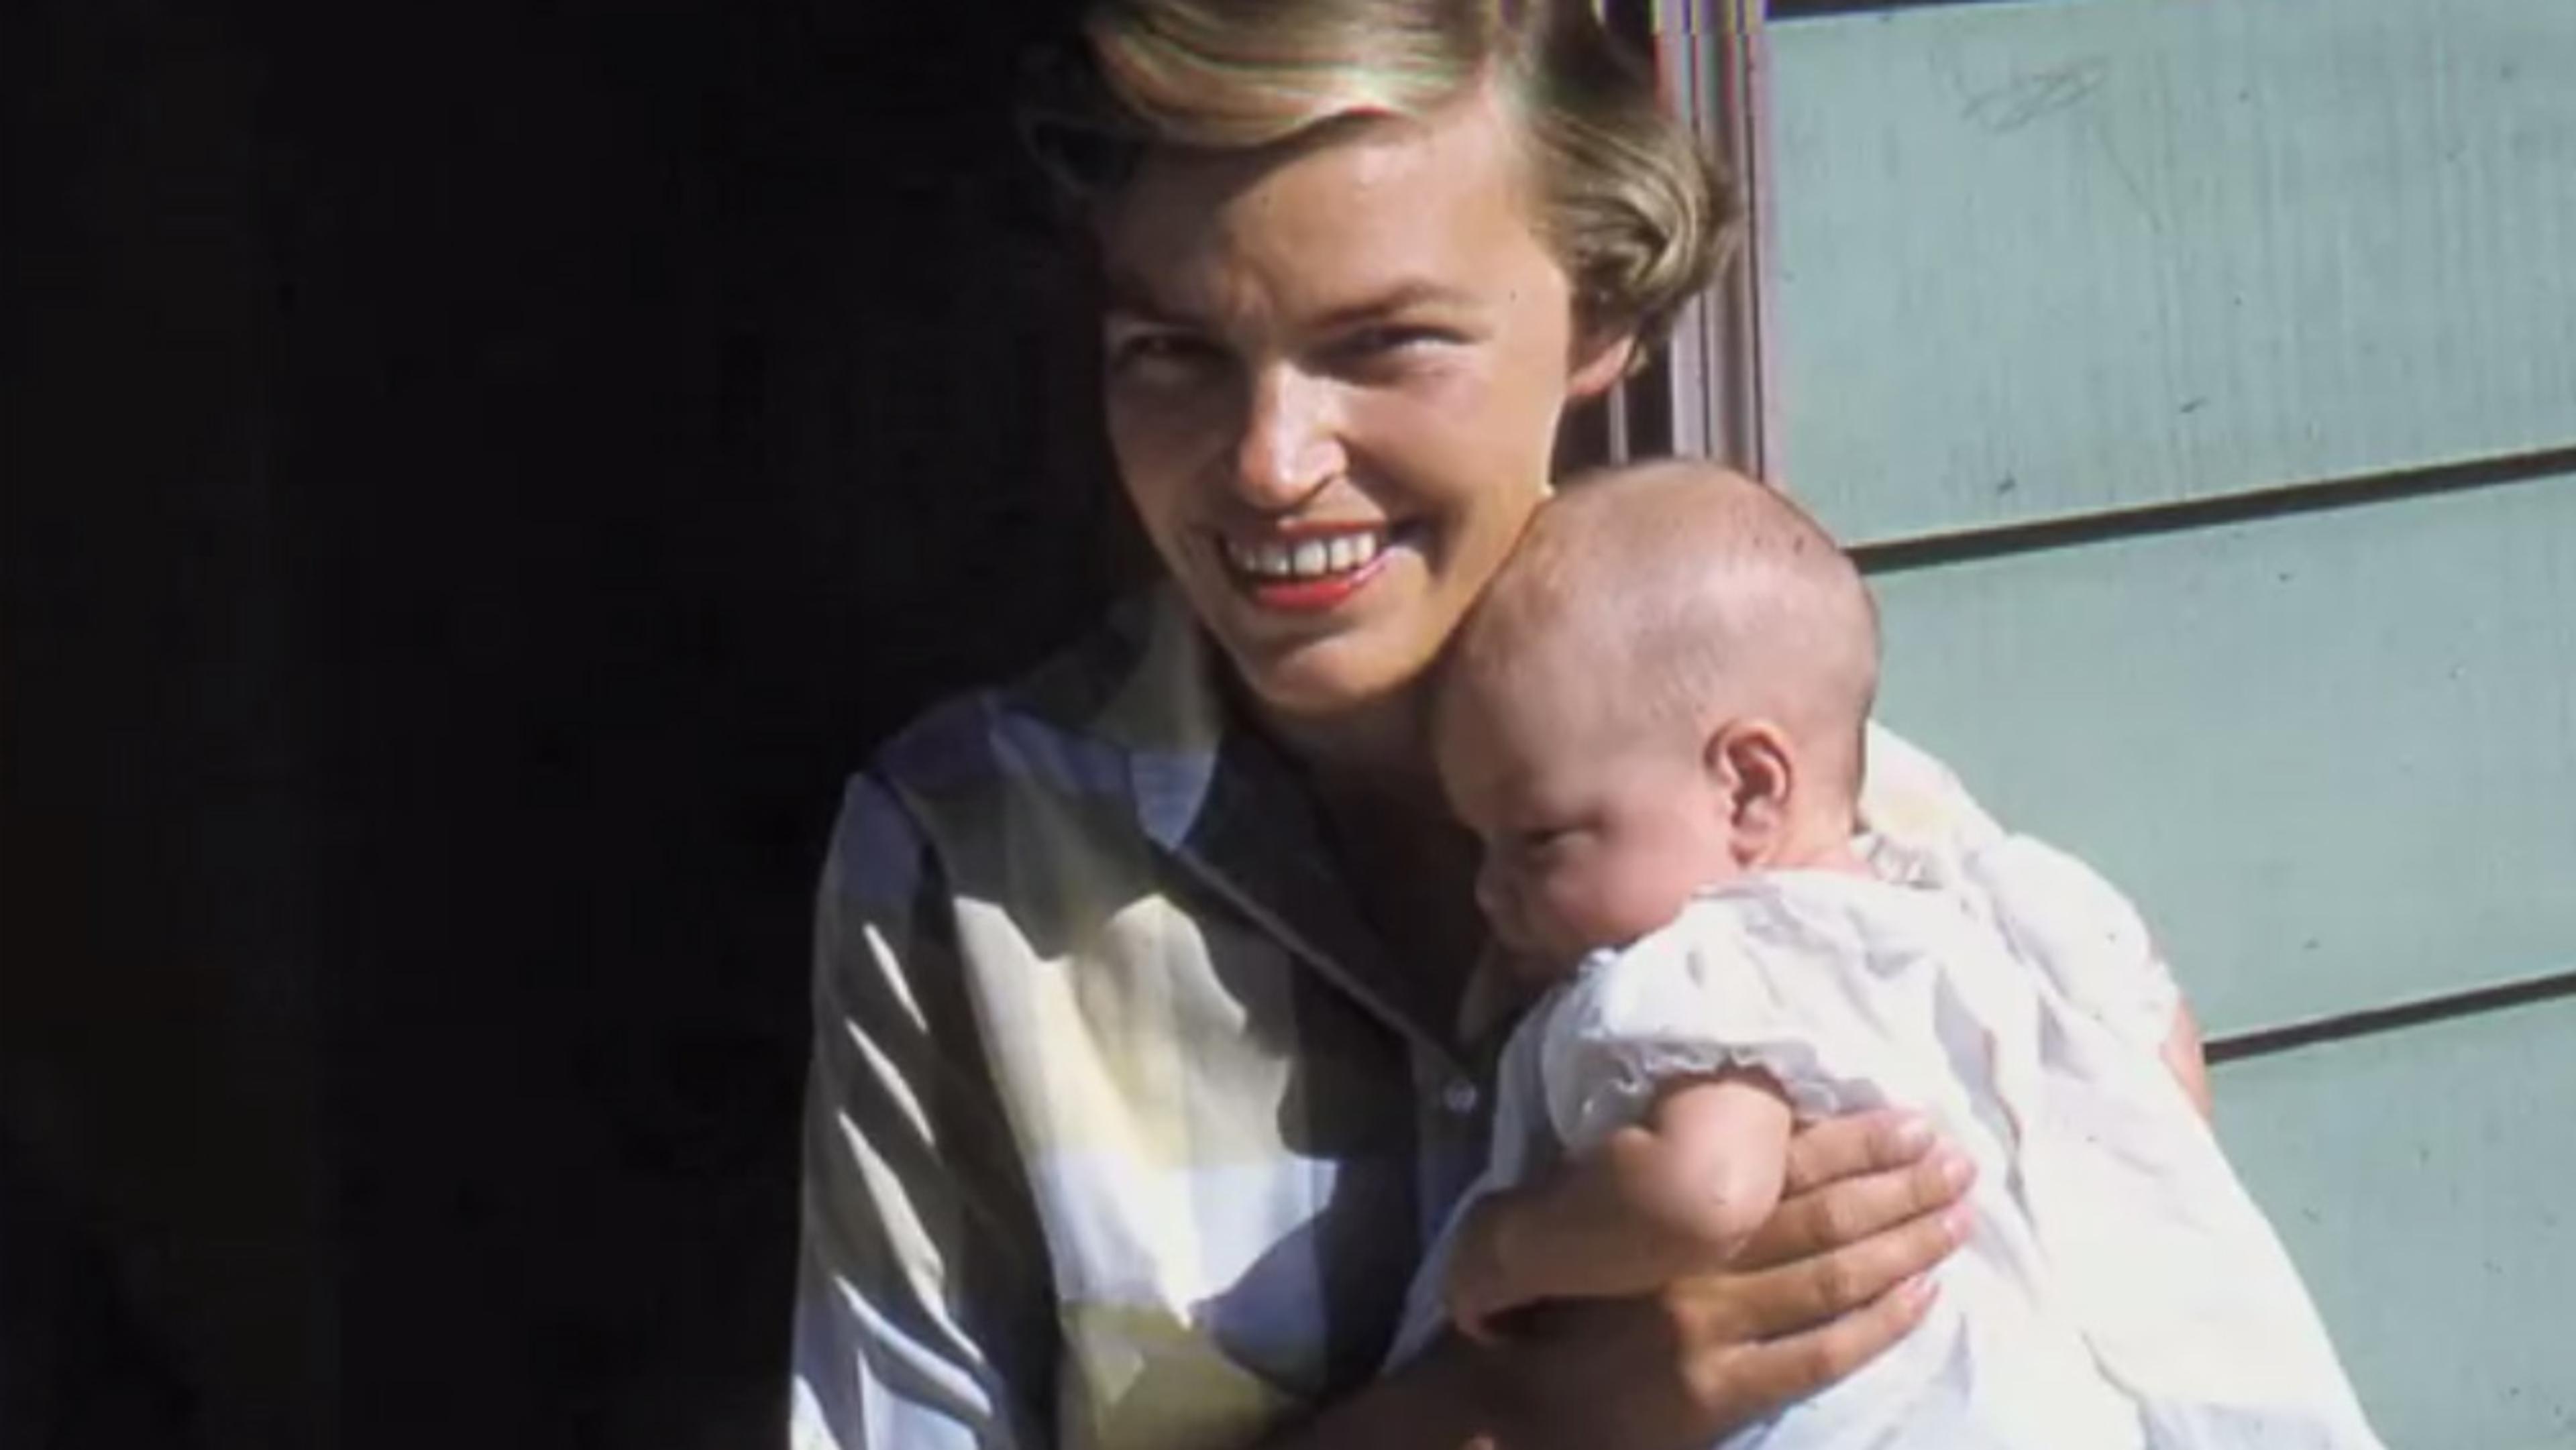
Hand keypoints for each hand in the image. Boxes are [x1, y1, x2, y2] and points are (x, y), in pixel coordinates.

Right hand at [1458, 1110, 1972, 1449]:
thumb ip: (1662, 1195)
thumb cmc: (1556, 1309)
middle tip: (1960, 1163)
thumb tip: (1738, 1143)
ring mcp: (1712, 1329)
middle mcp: (1698, 1262)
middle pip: (1824, 1213)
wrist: (1514, 1403)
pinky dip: (1878, 1325)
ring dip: (1906, 1245)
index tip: (1912, 1120)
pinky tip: (1923, 1297)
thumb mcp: (1601, 1230)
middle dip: (1900, 1186)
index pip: (1781, 1165)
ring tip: (1960, 1219)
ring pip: (1834, 1276)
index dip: (1854, 1140)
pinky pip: (1818, 1354)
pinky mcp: (1720, 1392)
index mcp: (1670, 1213)